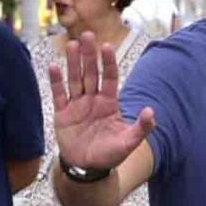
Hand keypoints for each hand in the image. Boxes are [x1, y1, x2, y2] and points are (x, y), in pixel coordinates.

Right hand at [48, 31, 155, 173]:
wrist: (88, 169)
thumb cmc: (109, 155)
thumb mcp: (128, 143)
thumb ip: (141, 128)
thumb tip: (151, 112)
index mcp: (109, 103)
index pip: (109, 78)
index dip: (108, 63)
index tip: (106, 47)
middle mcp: (93, 100)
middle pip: (90, 73)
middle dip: (89, 55)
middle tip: (87, 36)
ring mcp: (77, 106)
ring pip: (75, 79)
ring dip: (73, 63)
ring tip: (71, 45)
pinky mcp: (63, 114)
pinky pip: (59, 95)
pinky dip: (56, 81)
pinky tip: (54, 66)